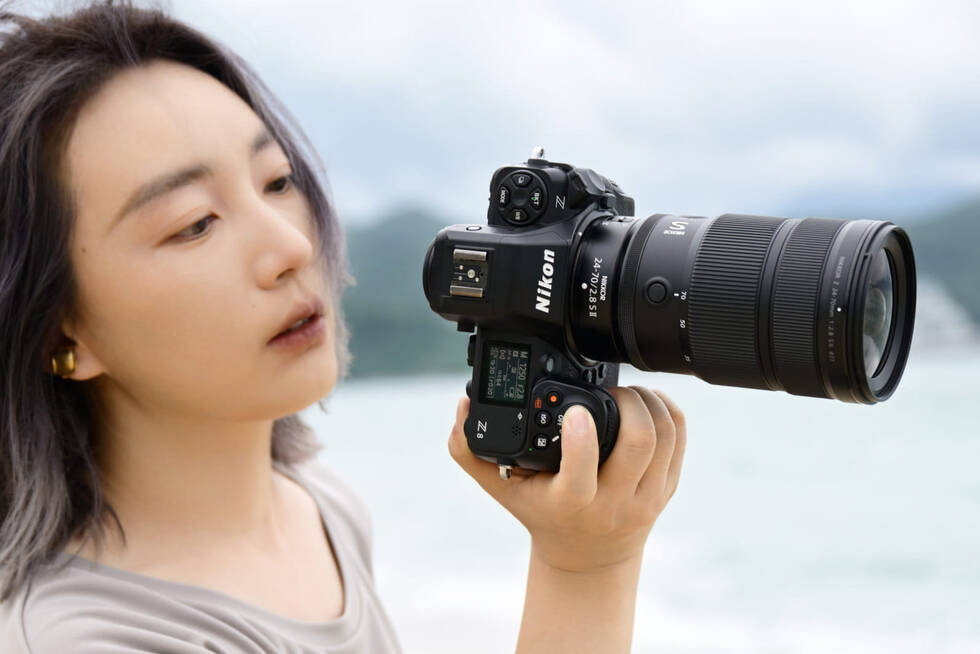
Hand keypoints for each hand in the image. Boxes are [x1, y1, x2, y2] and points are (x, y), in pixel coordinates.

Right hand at [448, 386, 685, 572]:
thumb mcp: (501, 489)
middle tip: (609, 389)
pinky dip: (668, 411)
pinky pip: (680, 442)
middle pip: (639, 444)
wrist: (587, 558)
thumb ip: (471, 451)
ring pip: (664, 438)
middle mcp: (613, 502)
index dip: (580, 435)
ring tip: (629, 391)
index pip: (582, 470)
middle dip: (629, 402)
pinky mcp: (667, 489)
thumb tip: (463, 404)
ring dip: (649, 402)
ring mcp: (645, 497)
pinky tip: (649, 401)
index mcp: (570, 502)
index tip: (574, 409)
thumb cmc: (542, 513)